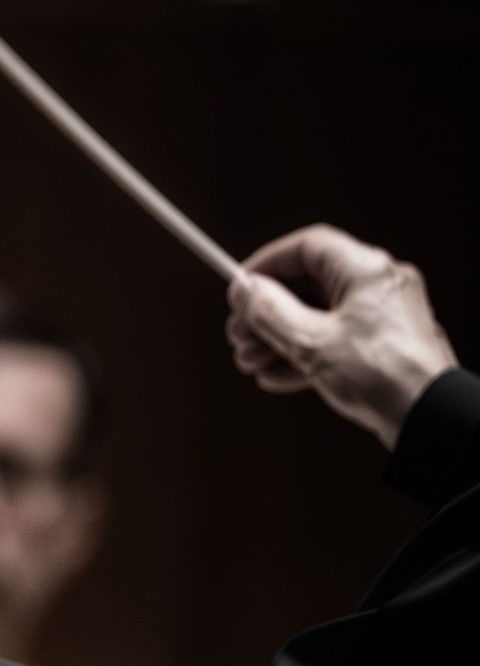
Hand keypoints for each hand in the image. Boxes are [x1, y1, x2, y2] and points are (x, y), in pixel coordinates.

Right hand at [226, 225, 455, 448]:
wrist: (427, 418)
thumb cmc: (382, 374)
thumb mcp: (311, 342)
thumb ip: (270, 311)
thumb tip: (245, 290)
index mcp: (365, 270)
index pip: (306, 247)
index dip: (266, 265)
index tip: (239, 289)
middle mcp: (376, 286)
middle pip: (307, 285)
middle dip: (266, 313)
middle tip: (239, 336)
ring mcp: (381, 316)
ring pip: (317, 315)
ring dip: (278, 338)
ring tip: (251, 363)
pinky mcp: (382, 344)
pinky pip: (333, 339)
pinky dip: (302, 354)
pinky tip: (277, 376)